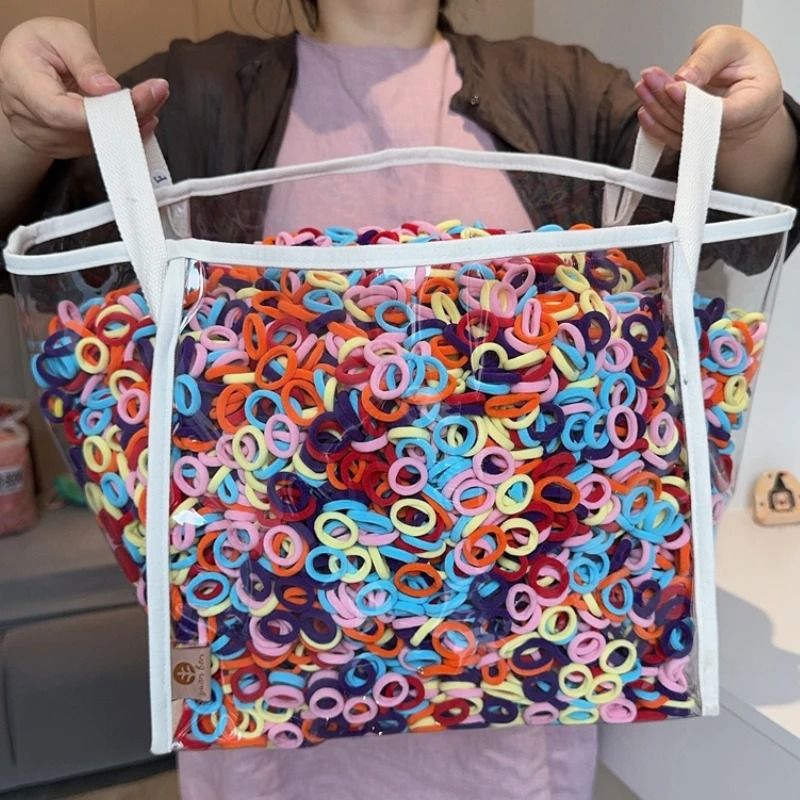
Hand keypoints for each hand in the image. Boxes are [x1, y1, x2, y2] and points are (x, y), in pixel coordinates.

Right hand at [0, 16, 168, 158]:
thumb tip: (108, 89)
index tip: (137, 98)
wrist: (23, 67)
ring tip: (150, 100)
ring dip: (130, 125)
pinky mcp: (61, 149)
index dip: (102, 113)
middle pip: (84, 130)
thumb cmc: (40, 46)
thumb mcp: (62, 35)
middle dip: (127, 114)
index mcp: (22, 84)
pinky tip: (137, 118)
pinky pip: (97, 148)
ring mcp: (44, 139)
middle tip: (156, 94)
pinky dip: (121, 134)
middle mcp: (28, 119)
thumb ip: (85, 61)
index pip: (61, 112)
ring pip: (95, 143)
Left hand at [634, 24, 783, 152]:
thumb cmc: (741, 58)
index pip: (725, 112)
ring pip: (680, 131)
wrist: (743, 76)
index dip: (695, 103)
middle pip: (696, 122)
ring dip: (657, 109)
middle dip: (668, 100)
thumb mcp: (730, 44)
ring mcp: (713, 139)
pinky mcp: (695, 142)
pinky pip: (672, 138)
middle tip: (650, 78)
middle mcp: (736, 127)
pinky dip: (656, 124)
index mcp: (756, 102)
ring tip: (643, 86)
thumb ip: (707, 59)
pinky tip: (645, 107)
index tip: (673, 87)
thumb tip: (683, 77)